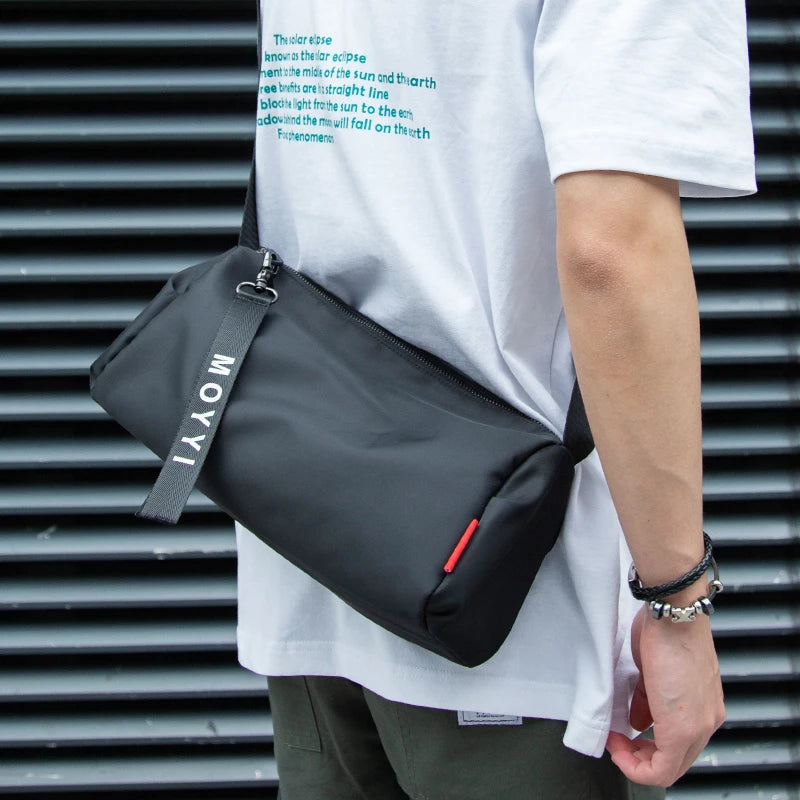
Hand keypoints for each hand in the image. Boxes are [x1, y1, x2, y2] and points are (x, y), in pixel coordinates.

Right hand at [605, 604, 725, 786]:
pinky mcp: (683, 729)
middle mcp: (707, 719)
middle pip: (675, 762)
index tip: (624, 734)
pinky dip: (635, 765)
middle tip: (617, 742)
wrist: (673, 614)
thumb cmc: (665, 628)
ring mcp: (700, 725)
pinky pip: (663, 769)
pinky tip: (618, 745)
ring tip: (616, 743)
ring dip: (636, 761)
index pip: (680, 745)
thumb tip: (639, 720)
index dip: (647, 746)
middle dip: (639, 757)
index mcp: (703, 704)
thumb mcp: (653, 669)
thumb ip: (648, 699)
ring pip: (670, 768)